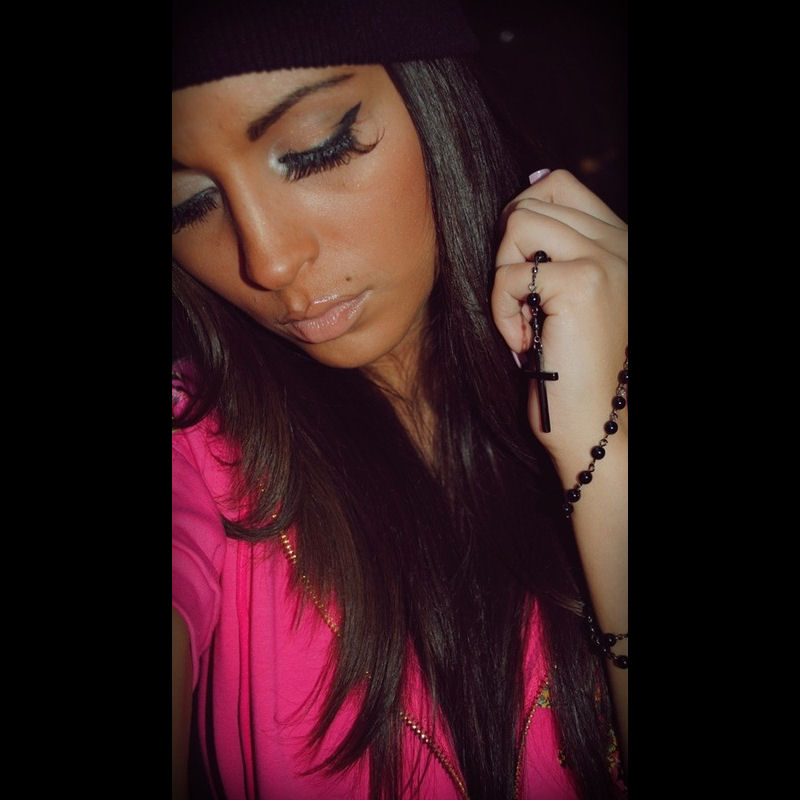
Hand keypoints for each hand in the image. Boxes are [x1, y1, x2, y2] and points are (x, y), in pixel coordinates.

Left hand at [491, 170, 627, 471]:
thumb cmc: (571, 368)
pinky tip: (525, 343)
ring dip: (505, 277)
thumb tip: (532, 178)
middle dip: (510, 254)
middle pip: (533, 200)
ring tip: (524, 319)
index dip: (523, 219)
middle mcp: (621, 243)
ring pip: (519, 223)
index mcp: (620, 242)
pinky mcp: (583, 283)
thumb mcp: (567, 296)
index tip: (524, 273)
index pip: (560, 184)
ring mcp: (606, 259)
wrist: (595, 426)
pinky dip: (502, 312)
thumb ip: (556, 243)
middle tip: (523, 303)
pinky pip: (509, 274)